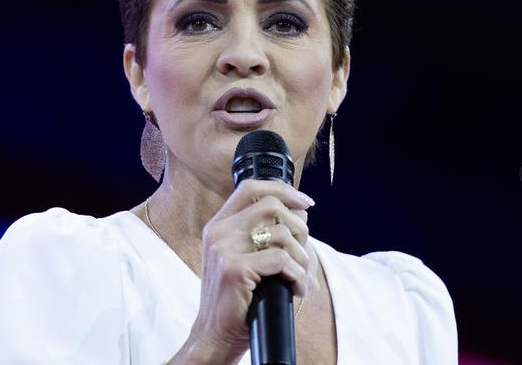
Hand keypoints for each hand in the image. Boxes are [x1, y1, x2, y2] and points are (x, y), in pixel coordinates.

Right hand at [172, 179, 312, 364]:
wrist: (215, 334)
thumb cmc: (237, 299)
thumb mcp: (244, 258)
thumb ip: (264, 234)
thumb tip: (302, 211)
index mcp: (218, 225)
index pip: (251, 188)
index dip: (283, 190)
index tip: (306, 203)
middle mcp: (218, 232)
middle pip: (271, 206)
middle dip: (299, 227)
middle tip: (303, 253)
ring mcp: (223, 250)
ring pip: (281, 233)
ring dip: (302, 257)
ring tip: (300, 277)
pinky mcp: (234, 270)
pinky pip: (281, 260)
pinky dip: (297, 275)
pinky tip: (295, 289)